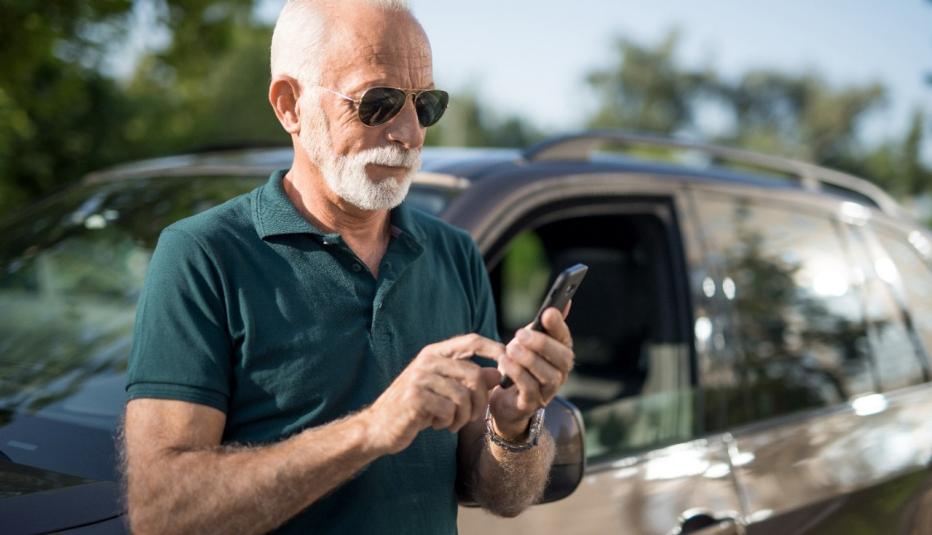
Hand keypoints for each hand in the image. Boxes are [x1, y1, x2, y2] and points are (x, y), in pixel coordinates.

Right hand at [362, 334, 503, 453]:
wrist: (378, 427)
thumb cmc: (415, 408)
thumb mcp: (444, 391)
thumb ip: (469, 380)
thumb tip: (498, 373)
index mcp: (435, 353)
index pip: (471, 341)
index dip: (494, 348)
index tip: (508, 364)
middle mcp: (427, 360)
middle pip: (474, 375)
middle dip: (480, 402)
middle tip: (472, 417)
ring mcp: (420, 377)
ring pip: (464, 396)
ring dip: (463, 417)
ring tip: (451, 423)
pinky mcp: (415, 397)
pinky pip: (449, 409)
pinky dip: (448, 422)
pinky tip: (436, 425)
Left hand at [490, 306, 573, 438]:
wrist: (504, 397)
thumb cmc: (519, 365)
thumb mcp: (528, 342)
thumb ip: (544, 325)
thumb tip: (565, 301)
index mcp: (560, 354)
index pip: (565, 338)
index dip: (559, 326)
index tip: (547, 313)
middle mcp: (560, 373)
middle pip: (563, 358)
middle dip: (542, 344)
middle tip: (520, 334)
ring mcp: (548, 391)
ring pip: (548, 375)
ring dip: (528, 360)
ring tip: (511, 349)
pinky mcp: (531, 404)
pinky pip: (529, 389)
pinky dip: (517, 374)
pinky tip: (505, 362)